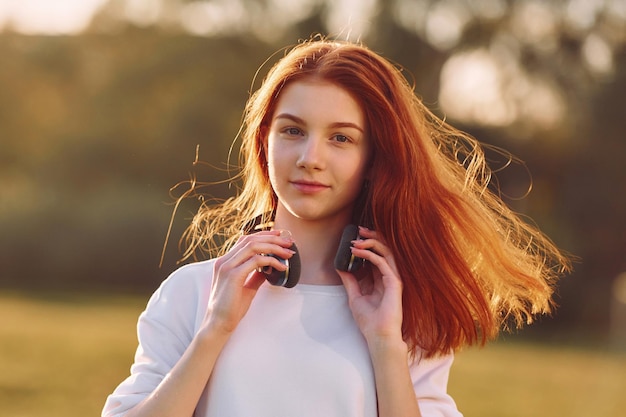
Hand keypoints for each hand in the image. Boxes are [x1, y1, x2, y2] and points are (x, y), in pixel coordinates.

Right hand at [202, 230, 295, 334]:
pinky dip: (271, 261)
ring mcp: (227, 267)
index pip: (245, 240)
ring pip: (254, 246)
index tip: (280, 237)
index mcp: (225, 262)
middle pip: (251, 240)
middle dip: (273, 239)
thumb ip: (256, 275)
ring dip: (274, 247)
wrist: (219, 324)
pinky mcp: (233, 275)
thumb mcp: (246, 288)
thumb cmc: (231, 308)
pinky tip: (281, 266)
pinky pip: (256, 261)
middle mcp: (224, 261)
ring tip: (288, 253)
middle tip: (290, 242)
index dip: (264, 236)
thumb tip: (269, 268)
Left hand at [337, 227, 403, 343]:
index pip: (376, 255)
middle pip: (384, 250)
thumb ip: (350, 281)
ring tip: (358, 239)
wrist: (378, 336)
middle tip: (358, 230)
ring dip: (372, 243)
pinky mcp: (394, 282)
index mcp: (380, 279)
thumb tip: (340, 267)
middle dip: (371, 237)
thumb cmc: (369, 321)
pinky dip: (371, 255)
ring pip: (386, 252)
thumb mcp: (354, 296)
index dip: (366, 244)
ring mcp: (393, 278)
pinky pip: (383, 263)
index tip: (354, 237)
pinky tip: (359, 252)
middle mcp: (388, 276)